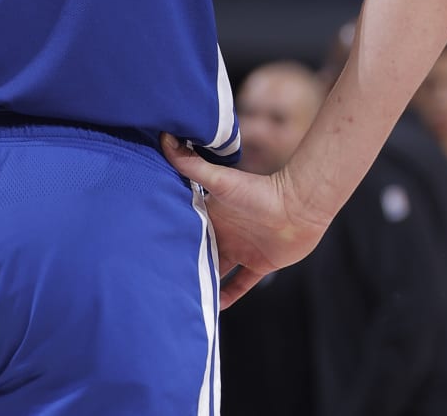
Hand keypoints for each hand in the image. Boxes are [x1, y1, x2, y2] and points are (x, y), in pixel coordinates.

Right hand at [160, 135, 324, 308]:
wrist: (300, 206)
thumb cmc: (260, 191)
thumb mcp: (220, 181)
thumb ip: (191, 164)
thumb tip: (164, 136)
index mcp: (211, 213)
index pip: (185, 228)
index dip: (168, 238)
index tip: (147, 250)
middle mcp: (224, 232)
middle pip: (198, 252)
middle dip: (181, 264)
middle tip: (158, 281)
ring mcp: (241, 249)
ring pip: (216, 271)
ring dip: (202, 284)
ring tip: (180, 299)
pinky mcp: (258, 264)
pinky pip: (240, 284)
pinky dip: (228, 297)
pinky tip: (216, 311)